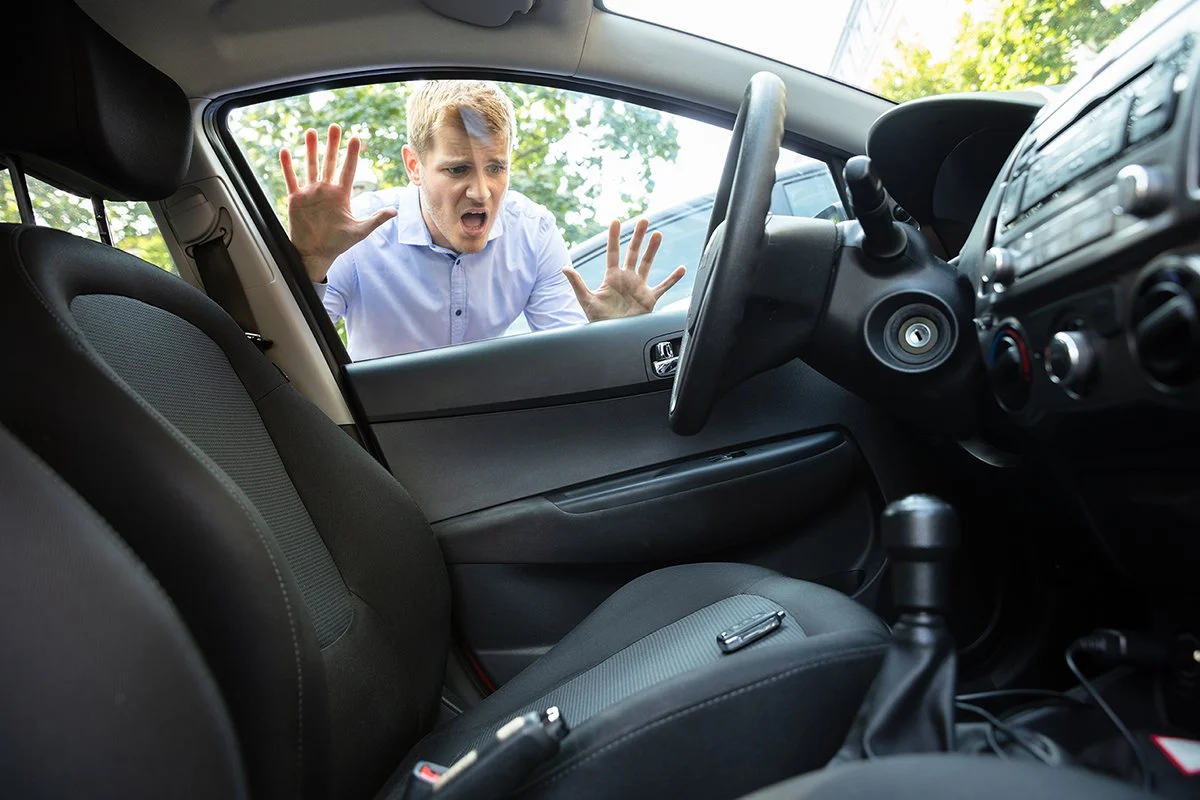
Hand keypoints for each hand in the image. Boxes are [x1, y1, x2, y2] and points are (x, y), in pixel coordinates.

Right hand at [279, 124, 396, 282]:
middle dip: (332, 145)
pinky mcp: (296, 199)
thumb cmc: (338, 243)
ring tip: (311, 132)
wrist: (316, 254)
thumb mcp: (359, 231)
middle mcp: (326, 190)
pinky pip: (291, 179)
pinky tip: (285, 151)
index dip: (352, 155)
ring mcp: (311, 193)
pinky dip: (287, 166)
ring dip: (310, 149)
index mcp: (342, 195)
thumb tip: (394, 211)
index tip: (355, 138)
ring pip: (311, 166)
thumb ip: (375, 219)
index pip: (348, 170)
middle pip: (330, 163)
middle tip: (334, 126)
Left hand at [562, 219, 685, 321]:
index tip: (616, 221)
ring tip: (658, 234)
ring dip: (653, 249)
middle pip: (633, 253)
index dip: (614, 237)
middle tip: (643, 220)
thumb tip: (564, 268)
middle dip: (638, 236)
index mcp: (612, 277)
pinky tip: (681, 269)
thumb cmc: (598, 321)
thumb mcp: (586, 301)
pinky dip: (673, 279)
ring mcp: (639, 287)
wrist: (612, 338)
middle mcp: (626, 279)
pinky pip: (663, 287)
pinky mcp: (649, 299)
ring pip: (647, 264)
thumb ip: (577, 283)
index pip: (613, 252)